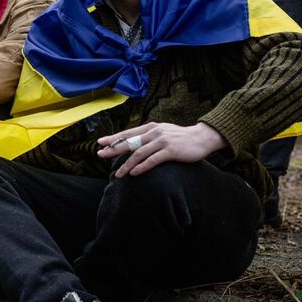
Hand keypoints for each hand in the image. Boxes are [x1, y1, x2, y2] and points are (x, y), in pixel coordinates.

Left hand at [97, 122, 226, 176]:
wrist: (201, 138)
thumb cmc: (180, 138)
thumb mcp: (162, 133)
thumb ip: (148, 136)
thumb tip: (133, 143)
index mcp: (150, 127)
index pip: (128, 133)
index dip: (114, 138)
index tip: (100, 142)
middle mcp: (154, 132)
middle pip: (129, 142)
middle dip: (113, 149)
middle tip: (100, 154)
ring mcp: (161, 141)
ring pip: (139, 153)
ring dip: (127, 165)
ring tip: (118, 174)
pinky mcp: (170, 150)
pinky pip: (152, 160)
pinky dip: (141, 167)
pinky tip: (134, 173)